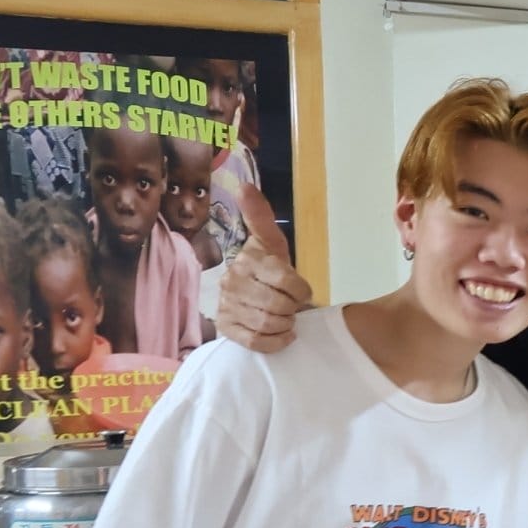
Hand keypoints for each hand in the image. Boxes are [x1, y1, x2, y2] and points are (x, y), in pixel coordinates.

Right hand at [214, 186, 312, 351]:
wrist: (262, 298)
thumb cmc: (272, 269)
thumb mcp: (272, 243)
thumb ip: (261, 216)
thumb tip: (245, 186)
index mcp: (246, 260)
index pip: (284, 279)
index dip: (300, 289)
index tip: (301, 290)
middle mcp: (231, 282)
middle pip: (276, 304)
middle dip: (292, 308)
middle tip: (293, 306)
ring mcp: (226, 307)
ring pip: (266, 323)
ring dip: (285, 324)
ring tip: (286, 318)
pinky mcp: (226, 330)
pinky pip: (255, 342)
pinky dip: (275, 341)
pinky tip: (283, 335)